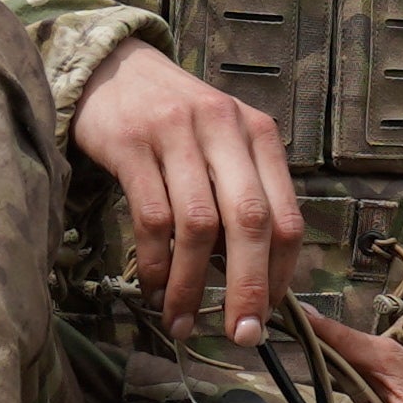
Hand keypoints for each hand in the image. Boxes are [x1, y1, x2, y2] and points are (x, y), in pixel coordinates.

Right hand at [74, 39, 301, 342]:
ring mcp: (177, 133)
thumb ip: (243, 196)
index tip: (267, 314)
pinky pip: (151, 216)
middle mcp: (225, 128)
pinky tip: (154, 286)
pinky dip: (155, 261)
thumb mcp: (223, 145)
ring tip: (181, 320)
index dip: (281, 274)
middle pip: (251, 222)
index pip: (287, 215)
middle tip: (241, 334)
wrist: (115, 68)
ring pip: (198, 225)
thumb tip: (255, 280)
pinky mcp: (131, 143)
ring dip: (191, 284)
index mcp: (259, 134)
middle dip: (248, 287)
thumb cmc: (177, 121)